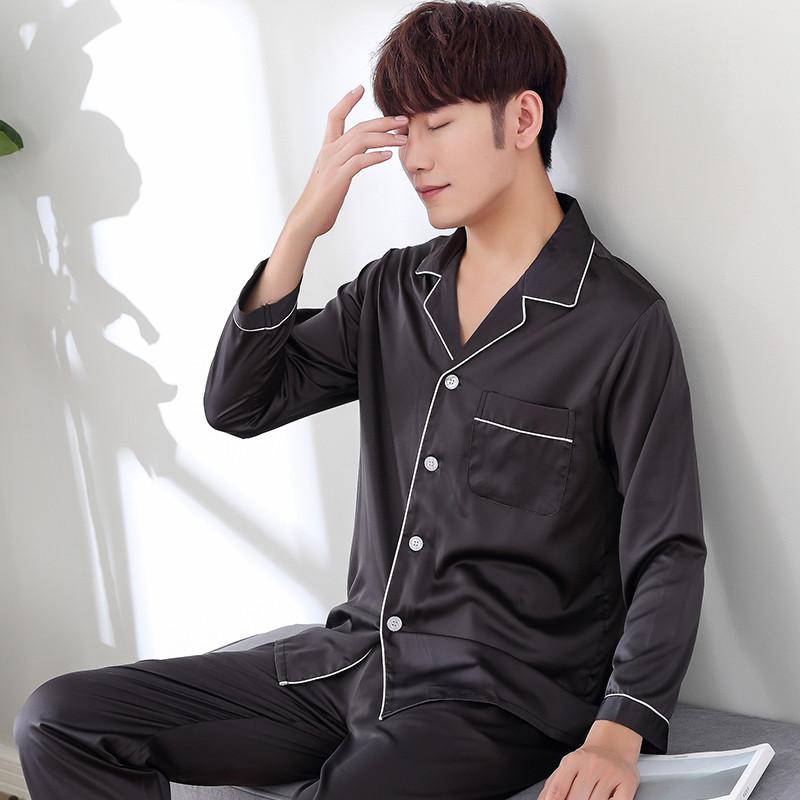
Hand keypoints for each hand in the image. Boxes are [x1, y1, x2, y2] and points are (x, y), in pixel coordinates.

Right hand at [288, 84, 407, 238]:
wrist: (306, 219)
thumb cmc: (321, 202)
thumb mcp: (333, 177)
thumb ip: (344, 164)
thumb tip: (357, 160)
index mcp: (327, 149)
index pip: (335, 117)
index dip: (346, 101)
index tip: (360, 88)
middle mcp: (329, 152)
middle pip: (358, 127)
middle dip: (383, 121)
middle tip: (403, 119)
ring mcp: (333, 164)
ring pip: (361, 141)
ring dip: (385, 137)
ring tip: (403, 138)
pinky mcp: (338, 178)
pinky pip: (358, 162)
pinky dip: (374, 156)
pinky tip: (388, 156)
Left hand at [536, 736, 640, 799]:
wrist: (613, 746)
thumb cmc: (588, 761)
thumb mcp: (567, 767)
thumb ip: (553, 786)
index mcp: (573, 761)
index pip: (558, 790)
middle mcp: (592, 765)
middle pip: (577, 799)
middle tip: (577, 799)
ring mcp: (610, 773)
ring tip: (589, 797)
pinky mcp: (627, 782)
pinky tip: (605, 799)